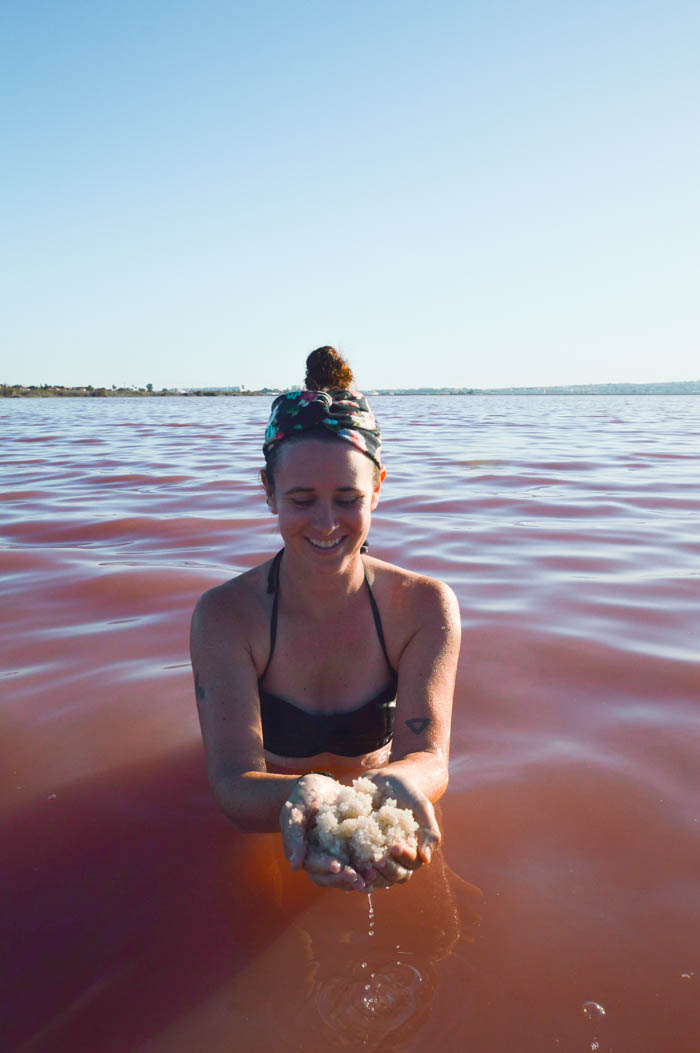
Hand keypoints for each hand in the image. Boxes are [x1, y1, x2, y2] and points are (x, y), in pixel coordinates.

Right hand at [279, 773, 365, 891]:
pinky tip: (378, 871)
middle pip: (329, 877)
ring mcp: (335, 855)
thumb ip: (294, 836)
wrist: (320, 785)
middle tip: (357, 878)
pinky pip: (357, 863)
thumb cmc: (303, 797)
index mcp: (304, 853)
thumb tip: (295, 866)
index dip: (325, 867)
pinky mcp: (349, 849)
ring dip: (356, 879)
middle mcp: (320, 858)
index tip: (338, 866)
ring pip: (344, 875)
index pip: (313, 865)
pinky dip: (366, 868)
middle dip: (343, 878)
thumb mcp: (295, 812)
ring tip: (370, 880)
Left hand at [363, 769, 440, 886]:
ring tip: (363, 865)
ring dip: (372, 876)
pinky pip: (358, 870)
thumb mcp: (420, 806)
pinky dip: (355, 873)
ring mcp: (378, 857)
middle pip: (395, 876)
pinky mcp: (359, 853)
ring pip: (378, 878)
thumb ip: (429, 830)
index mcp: (413, 849)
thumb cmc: (405, 792)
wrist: (381, 780)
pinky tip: (349, 868)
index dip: (405, 858)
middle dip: (387, 869)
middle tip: (377, 858)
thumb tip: (426, 860)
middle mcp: (396, 858)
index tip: (395, 845)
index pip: (412, 863)